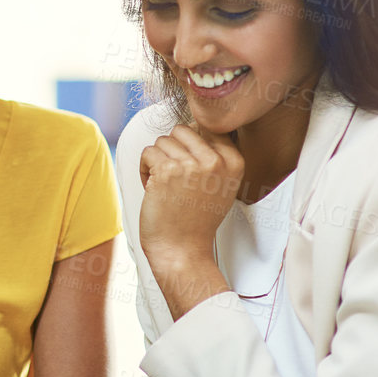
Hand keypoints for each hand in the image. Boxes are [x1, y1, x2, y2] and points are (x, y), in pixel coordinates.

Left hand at [138, 125, 243, 269]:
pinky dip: (144, 169)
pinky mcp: (167, 171)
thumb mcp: (221, 186)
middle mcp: (216, 161)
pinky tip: (152, 188)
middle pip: (182, 130)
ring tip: (163, 185)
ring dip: (156, 161)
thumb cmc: (196, 221)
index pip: (208, 128)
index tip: (187, 168)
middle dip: (170, 150)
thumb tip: (197, 126)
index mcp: (234, 162)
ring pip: (162, 141)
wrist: (182, 250)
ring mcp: (191, 165)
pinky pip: (148, 153)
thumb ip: (215, 157)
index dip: (189, 145)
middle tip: (171, 176)